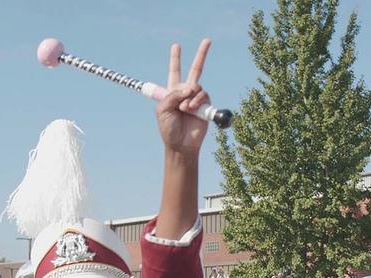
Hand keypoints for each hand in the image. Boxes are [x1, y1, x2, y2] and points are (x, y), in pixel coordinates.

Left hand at [156, 39, 210, 156]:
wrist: (181, 144)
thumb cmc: (168, 128)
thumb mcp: (163, 109)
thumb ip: (173, 95)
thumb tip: (190, 88)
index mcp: (172, 91)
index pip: (174, 71)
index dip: (175, 59)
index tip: (176, 46)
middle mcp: (185, 92)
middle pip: (195, 70)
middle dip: (201, 54)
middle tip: (207, 40)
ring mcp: (196, 98)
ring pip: (196, 86)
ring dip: (189, 97)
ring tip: (184, 110)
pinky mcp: (205, 105)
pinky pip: (203, 95)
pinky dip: (196, 101)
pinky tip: (191, 110)